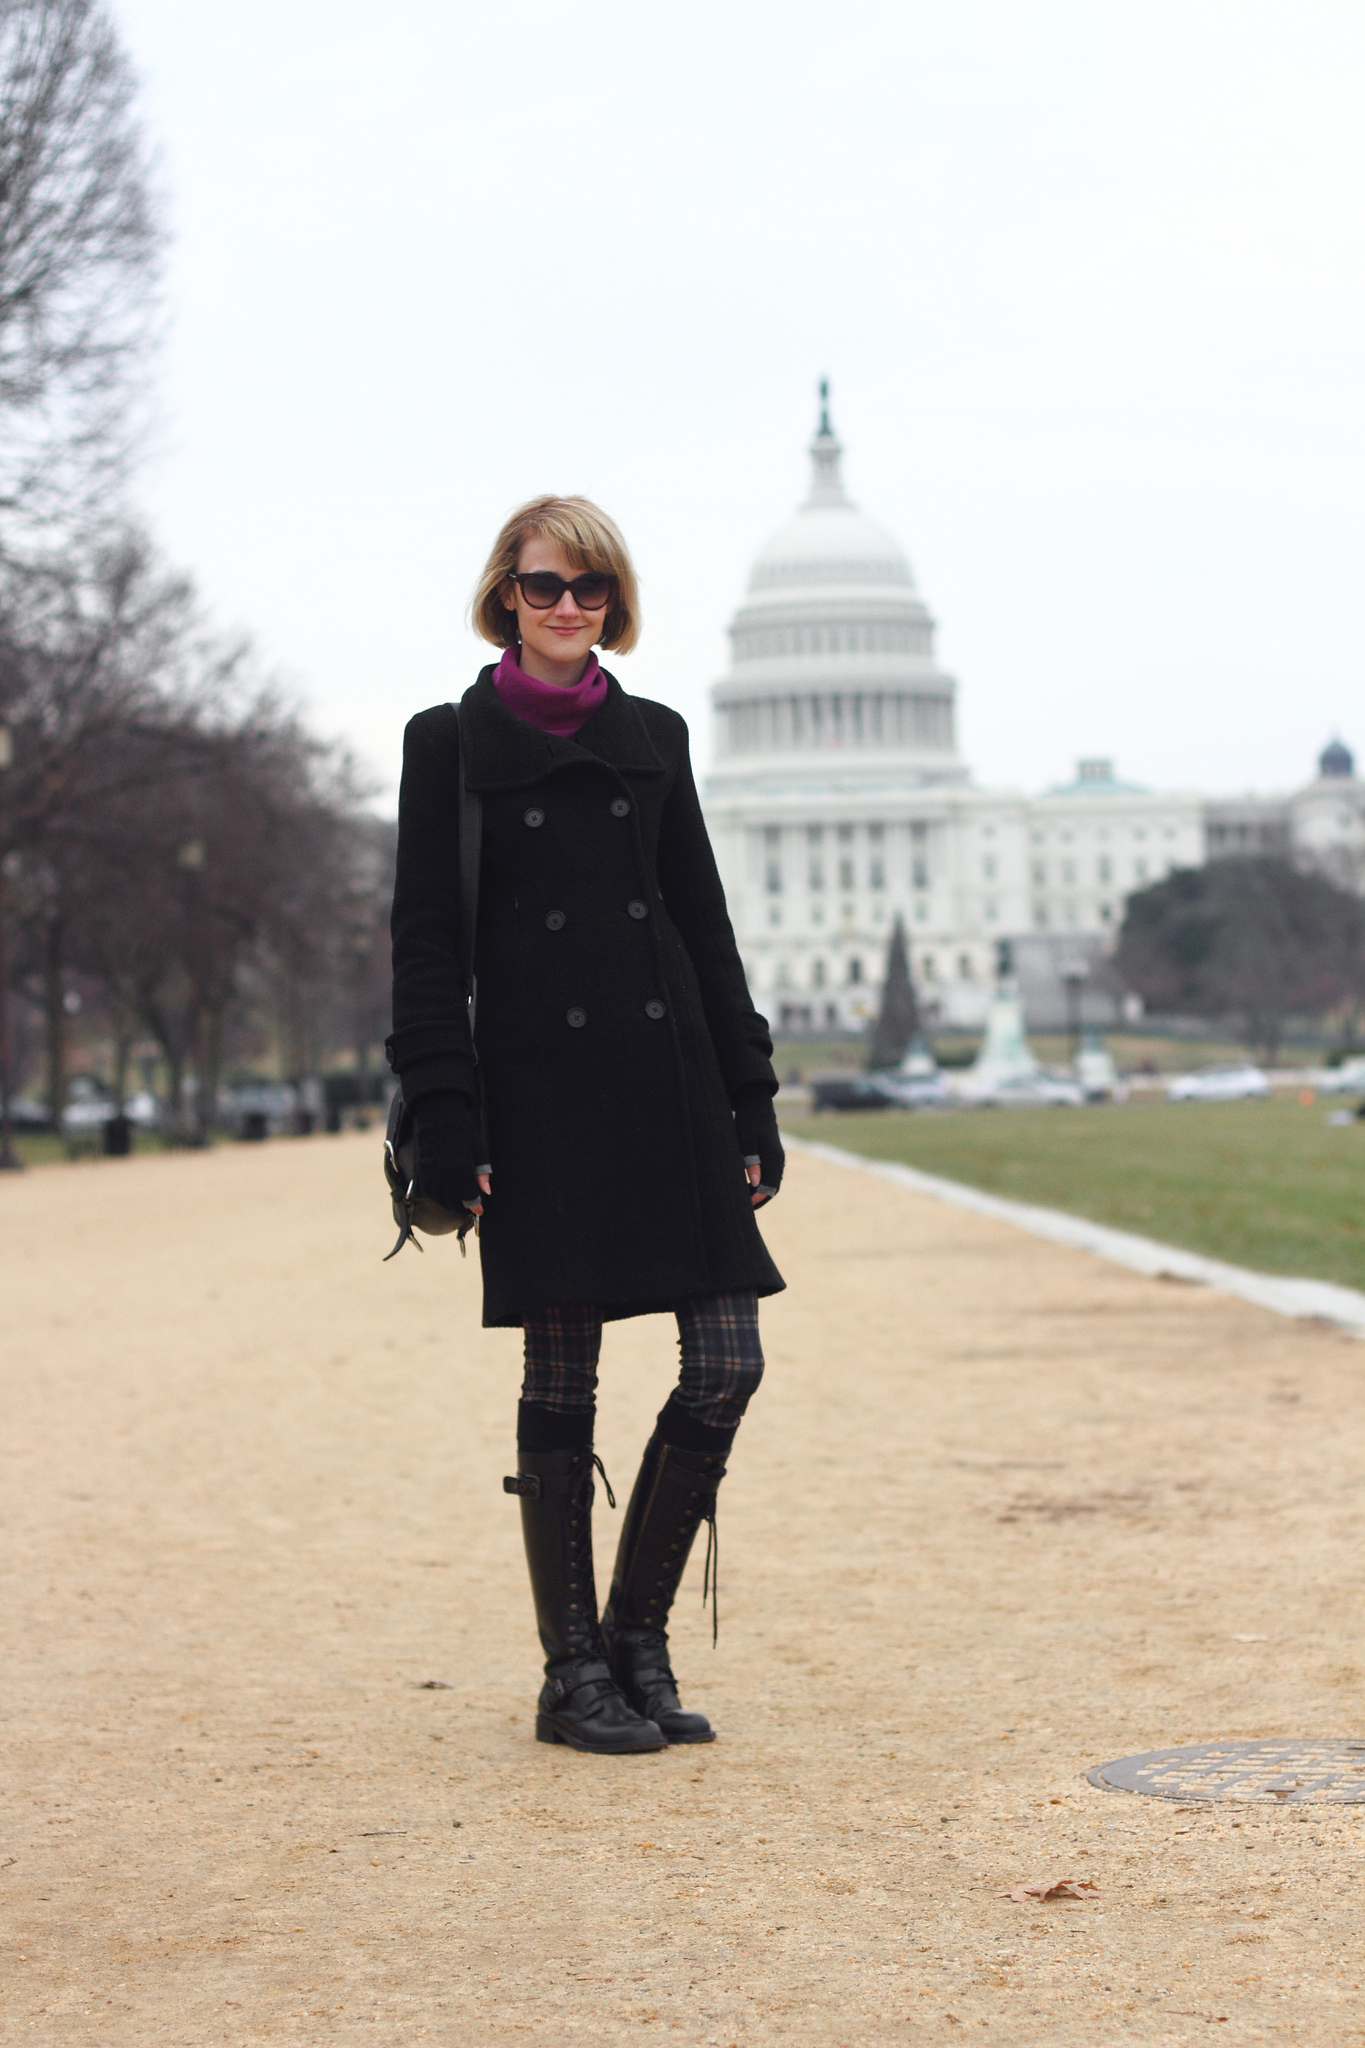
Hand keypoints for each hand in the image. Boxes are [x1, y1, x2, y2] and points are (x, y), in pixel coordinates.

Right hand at [409, 1091, 486, 1214]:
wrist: (437, 1118)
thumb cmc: (462, 1132)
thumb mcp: (478, 1151)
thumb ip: (482, 1173)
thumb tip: (486, 1192)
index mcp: (461, 1169)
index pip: (469, 1197)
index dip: (475, 1206)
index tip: (480, 1211)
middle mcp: (443, 1175)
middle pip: (453, 1202)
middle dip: (463, 1206)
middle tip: (470, 1205)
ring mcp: (430, 1174)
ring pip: (440, 1199)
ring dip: (450, 1203)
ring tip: (459, 1201)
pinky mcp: (420, 1172)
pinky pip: (429, 1192)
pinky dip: (437, 1196)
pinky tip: (445, 1193)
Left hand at [733, 1082, 783, 1206]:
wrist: (756, 1105)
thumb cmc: (748, 1122)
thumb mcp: (746, 1141)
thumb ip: (751, 1162)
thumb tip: (756, 1183)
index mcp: (774, 1158)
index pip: (770, 1187)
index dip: (758, 1198)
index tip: (745, 1206)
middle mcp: (779, 1160)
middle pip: (773, 1188)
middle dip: (760, 1200)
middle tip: (743, 1209)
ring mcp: (778, 1158)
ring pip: (772, 1183)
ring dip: (760, 1193)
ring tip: (744, 1200)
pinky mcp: (773, 1156)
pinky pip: (770, 1176)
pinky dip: (761, 1185)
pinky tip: (748, 1187)